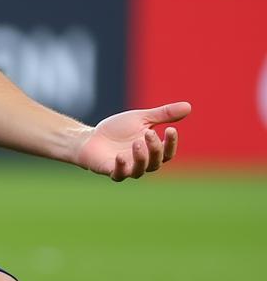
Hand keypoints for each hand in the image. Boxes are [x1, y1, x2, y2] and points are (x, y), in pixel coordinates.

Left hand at [76, 102, 190, 180]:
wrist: (91, 138)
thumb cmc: (118, 129)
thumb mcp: (141, 118)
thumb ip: (163, 115)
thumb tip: (188, 106)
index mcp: (152, 151)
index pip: (167, 152)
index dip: (171, 143)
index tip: (171, 129)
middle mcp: (143, 163)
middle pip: (155, 162)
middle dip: (154, 148)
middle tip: (149, 133)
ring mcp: (127, 169)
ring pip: (139, 170)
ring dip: (140, 158)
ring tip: (137, 143)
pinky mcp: (111, 171)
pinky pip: (118, 174)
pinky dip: (120, 167)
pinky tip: (120, 156)